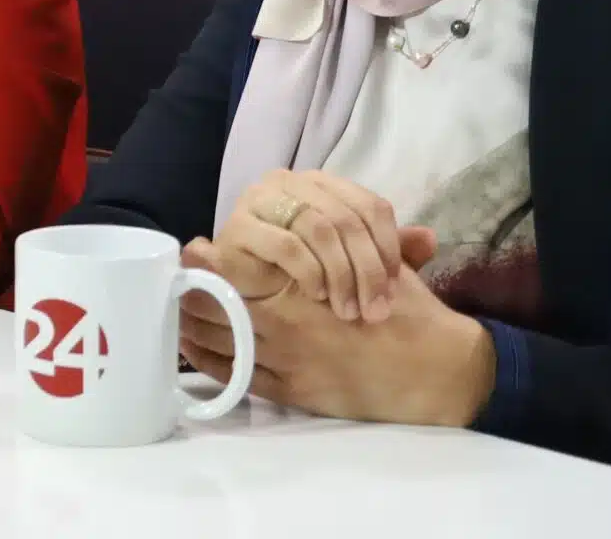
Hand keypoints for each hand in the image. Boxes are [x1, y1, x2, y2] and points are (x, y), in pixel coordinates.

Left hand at [179, 238, 494, 426]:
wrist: (437, 372)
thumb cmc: (409, 311)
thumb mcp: (376, 263)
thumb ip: (342, 243)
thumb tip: (311, 218)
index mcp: (307, 289)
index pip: (242, 272)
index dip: (211, 261)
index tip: (192, 248)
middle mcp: (289, 326)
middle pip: (221, 308)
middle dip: (192, 291)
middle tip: (172, 279)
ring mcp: (288, 363)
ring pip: (224, 343)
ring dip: (194, 326)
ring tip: (174, 309)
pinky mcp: (293, 392)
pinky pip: (239, 377)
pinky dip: (212, 362)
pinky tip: (195, 348)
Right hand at [217, 171, 435, 322]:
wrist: (241, 295)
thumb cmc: (300, 279)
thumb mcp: (354, 266)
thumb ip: (390, 253)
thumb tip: (430, 239)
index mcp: (323, 184)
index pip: (371, 206)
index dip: (389, 248)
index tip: (394, 290)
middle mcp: (292, 181)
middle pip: (348, 218)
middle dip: (367, 269)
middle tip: (375, 311)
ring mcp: (261, 200)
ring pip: (320, 228)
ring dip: (341, 274)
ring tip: (347, 309)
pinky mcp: (238, 226)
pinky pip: (285, 243)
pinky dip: (309, 271)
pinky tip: (317, 294)